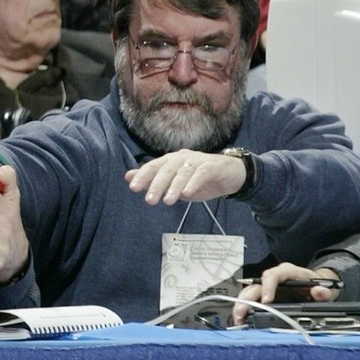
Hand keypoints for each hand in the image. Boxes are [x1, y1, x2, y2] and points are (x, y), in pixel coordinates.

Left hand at [125, 149, 247, 204]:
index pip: (153, 166)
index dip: (143, 176)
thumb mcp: (174, 183)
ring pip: (182, 171)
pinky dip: (193, 182)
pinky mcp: (212, 166)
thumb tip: (128, 177)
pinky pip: (201, 173)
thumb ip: (152, 180)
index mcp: (170, 160)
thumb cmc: (198, 179)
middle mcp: (181, 157)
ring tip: (167, 201)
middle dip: (156, 184)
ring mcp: (197, 161)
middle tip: (149, 201)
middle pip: (166, 169)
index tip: (133, 187)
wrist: (231, 174)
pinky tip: (187, 194)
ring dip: (173, 186)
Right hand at [231, 263, 341, 324]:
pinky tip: (242, 320)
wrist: (317, 287)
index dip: (267, 286)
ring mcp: (267, 286)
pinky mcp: (264, 295)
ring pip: (250, 292)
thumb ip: (323, 291)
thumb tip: (320, 292)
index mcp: (287, 272)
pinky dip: (245, 309)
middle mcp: (274, 278)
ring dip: (242, 305)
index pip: (273, 275)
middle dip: (247, 298)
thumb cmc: (317, 286)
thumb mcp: (324, 288)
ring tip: (239, 319)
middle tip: (242, 312)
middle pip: (255, 285)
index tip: (266, 300)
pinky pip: (252, 300)